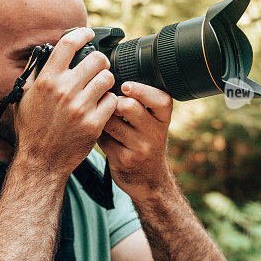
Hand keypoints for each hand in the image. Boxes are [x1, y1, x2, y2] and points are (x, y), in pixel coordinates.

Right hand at [13, 27, 117, 176]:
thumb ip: (34, 72)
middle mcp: (64, 90)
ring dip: (106, 81)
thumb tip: (44, 52)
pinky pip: (113, 101)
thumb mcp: (24, 97)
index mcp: (46, 80)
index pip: (68, 44)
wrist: (41, 160)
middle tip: (99, 67)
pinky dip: (110, 102)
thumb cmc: (31, 128)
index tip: (88, 33)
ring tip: (101, 87)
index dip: (82, 33)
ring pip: (108, 79)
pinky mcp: (94, 123)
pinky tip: (102, 105)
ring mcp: (81, 107)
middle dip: (100, 61)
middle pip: (97, 59)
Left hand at [97, 81, 173, 198]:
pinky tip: (97, 132)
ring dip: (101, 116)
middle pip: (130, 107)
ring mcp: (140, 148)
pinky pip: (103, 138)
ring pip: (112, 122)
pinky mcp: (123, 159)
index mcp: (163, 120)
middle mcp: (155, 134)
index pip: (161, 100)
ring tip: (100, 116)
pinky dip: (97, 132)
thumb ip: (142, 105)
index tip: (126, 86)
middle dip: (113, 101)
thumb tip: (111, 79)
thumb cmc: (146, 143)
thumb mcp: (154, 125)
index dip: (142, 90)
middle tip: (106, 102)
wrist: (150, 181)